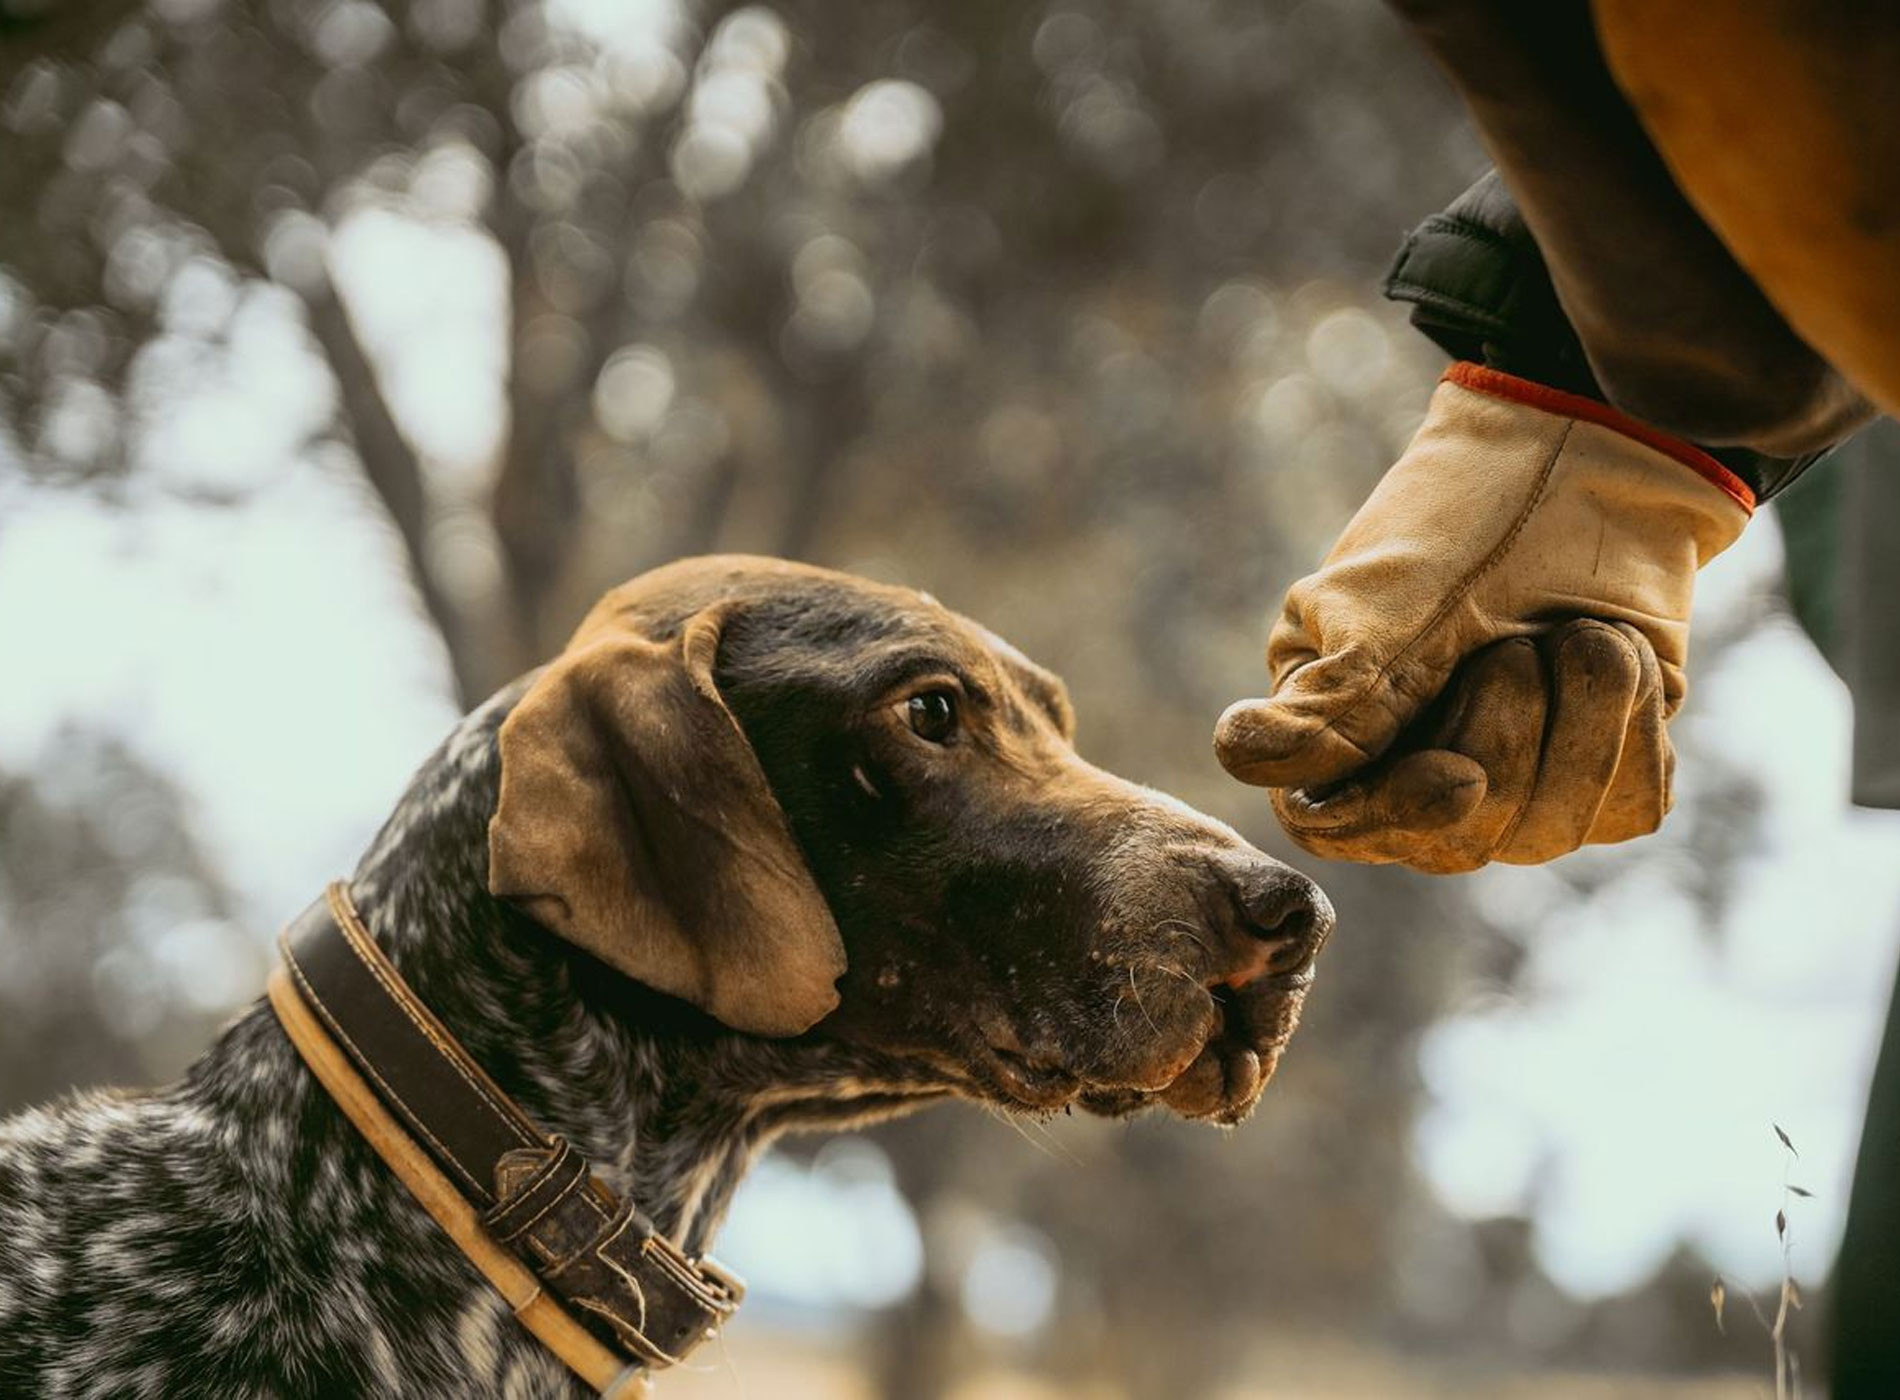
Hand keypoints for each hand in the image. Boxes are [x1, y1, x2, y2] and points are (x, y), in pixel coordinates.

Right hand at [1215, 363, 1751, 870]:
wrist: (1601, 451)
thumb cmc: (1470, 513)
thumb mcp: (1393, 597)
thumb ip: (1335, 694)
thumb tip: (1246, 759)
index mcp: (1328, 721)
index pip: (1331, 822)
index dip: (1394, 817)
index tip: (1461, 779)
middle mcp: (1411, 767)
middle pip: (1454, 837)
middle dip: (1505, 727)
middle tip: (1513, 637)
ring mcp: (1512, 782)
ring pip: (1547, 830)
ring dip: (1582, 713)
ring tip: (1575, 633)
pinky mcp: (1603, 772)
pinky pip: (1629, 803)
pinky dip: (1637, 718)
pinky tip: (1620, 656)